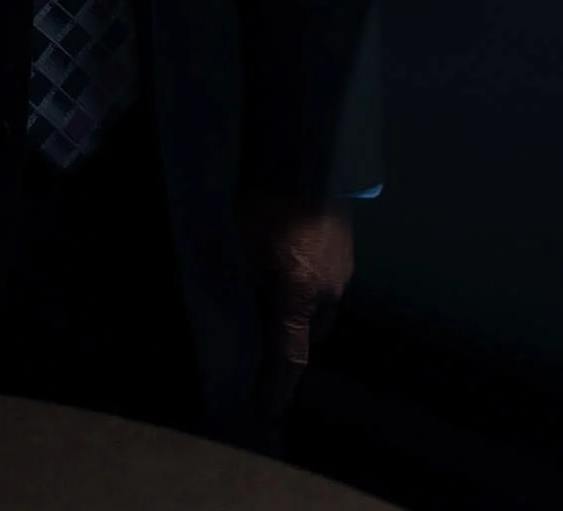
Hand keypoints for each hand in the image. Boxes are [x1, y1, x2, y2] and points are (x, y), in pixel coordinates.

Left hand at [238, 198, 353, 439]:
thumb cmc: (264, 200)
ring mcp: (341, 268)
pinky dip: (305, 281)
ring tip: (266, 288)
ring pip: (316, 305)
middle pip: (307, 333)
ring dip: (295, 305)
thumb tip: (217, 304)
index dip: (276, 388)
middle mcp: (327, 290)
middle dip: (284, 339)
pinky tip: (283, 258)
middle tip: (256, 335)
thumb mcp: (235, 244)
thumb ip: (230, 281)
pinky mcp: (345, 247)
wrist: (305, 152)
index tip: (266, 409)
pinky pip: (323, 280)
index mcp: (300, 296)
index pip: (289, 358)